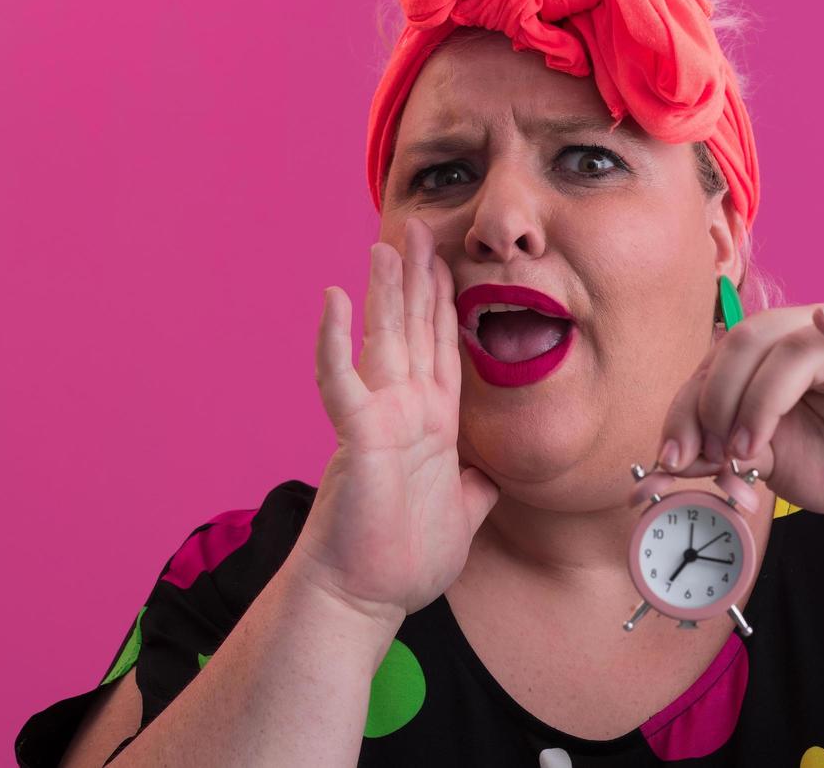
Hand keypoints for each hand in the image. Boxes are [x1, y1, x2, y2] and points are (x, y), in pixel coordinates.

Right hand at [295, 217, 499, 627]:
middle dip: (419, 278)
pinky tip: (332, 298)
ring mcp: (379, 418)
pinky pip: (341, 379)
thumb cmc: (402, 559)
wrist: (363, 596)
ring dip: (383, 291)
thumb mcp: (461, 515)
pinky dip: (333, 339)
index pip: (440, 349)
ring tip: (384, 244)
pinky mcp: (356, 435)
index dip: (444, 304)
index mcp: (431, 423)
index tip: (447, 264)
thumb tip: (492, 476)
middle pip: (414, 329)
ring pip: (382, 339)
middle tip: (419, 228)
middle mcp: (404, 410)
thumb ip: (476, 488)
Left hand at [654, 295, 823, 528]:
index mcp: (767, 354)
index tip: (672, 459)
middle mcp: (804, 336)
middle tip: (713, 455)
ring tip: (751, 451)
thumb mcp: (766, 462)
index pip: (713, 363)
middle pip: (743, 342)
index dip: (685, 408)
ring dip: (759, 400)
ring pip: (792, 346)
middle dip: (714, 401)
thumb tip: (665, 465)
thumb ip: (720, 454)